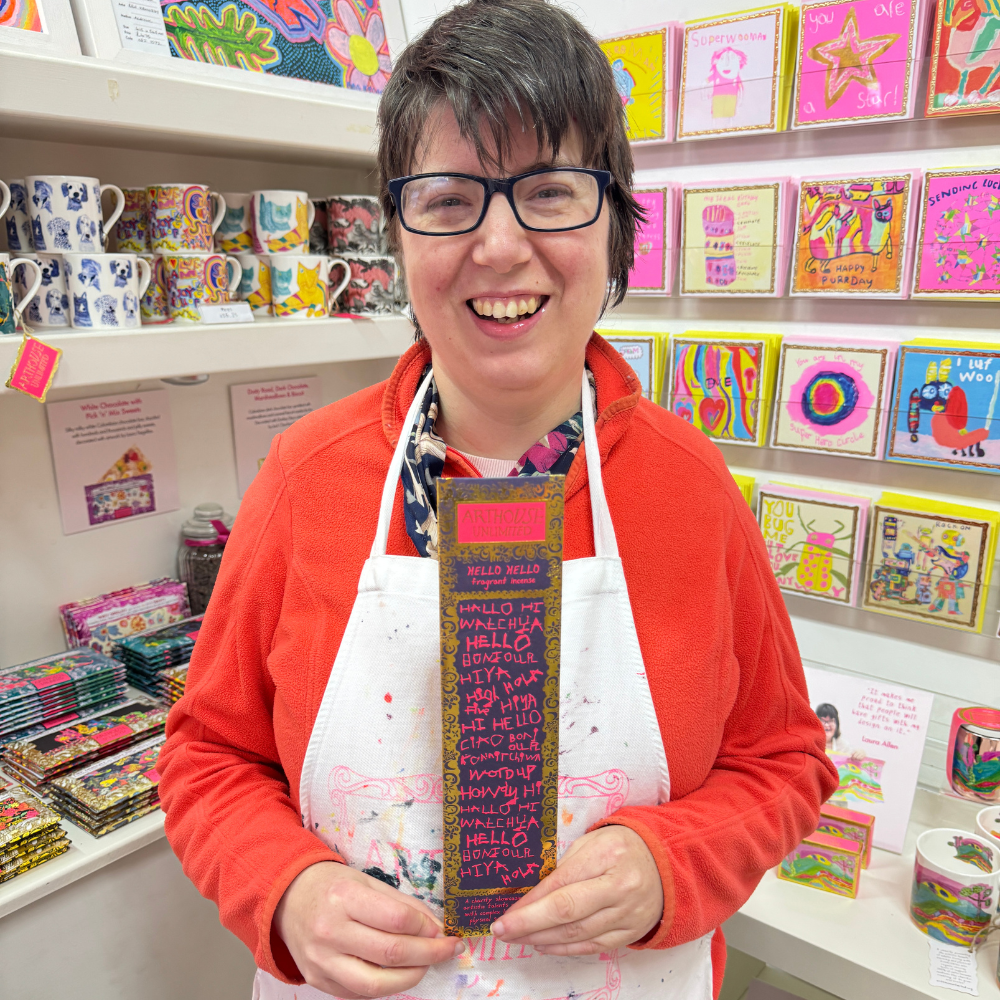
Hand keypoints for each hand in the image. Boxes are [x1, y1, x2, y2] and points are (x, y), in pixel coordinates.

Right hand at [274, 861, 463, 997]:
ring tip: (426, 965)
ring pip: (376, 983)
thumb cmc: (332, 886)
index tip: (442, 929)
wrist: (287, 898)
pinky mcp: (318, 981)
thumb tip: (435, 927)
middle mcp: (331, 932)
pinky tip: (399, 973)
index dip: (425, 928)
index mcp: (344, 898)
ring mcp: (322, 962)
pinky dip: (386, 986)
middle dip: (429, 954)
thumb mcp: (367, 881)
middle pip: (391, 953)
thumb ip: (401, 904)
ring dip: (411, 976)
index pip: (396, 920)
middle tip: (448, 949)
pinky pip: (359, 993)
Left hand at [490, 826, 663, 956]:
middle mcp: (619, 887)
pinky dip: (564, 948)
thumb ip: (565, 867)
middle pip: (567, 913)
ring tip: (518, 938)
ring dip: (542, 939)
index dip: (530, 903)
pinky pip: (592, 946)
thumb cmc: (620, 847)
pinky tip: (543, 944)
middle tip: (501, 932)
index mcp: (607, 855)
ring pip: (577, 934)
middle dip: (529, 925)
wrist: (665, 863)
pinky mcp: (631, 933)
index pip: (561, 884)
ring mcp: (628, 914)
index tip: (505, 915)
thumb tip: (531, 896)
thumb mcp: (591, 842)